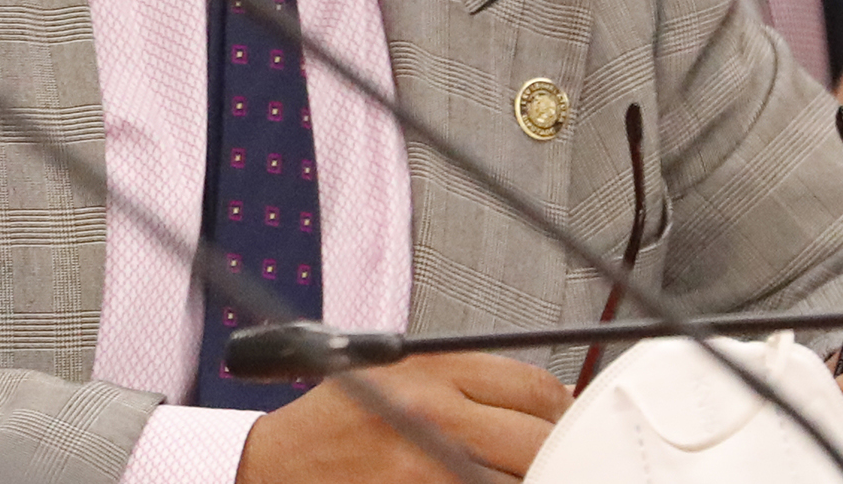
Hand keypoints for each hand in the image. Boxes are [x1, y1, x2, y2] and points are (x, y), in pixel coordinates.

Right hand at [236, 353, 568, 483]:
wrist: (277, 467)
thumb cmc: (336, 422)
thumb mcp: (396, 371)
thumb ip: (467, 379)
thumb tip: (549, 400)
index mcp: (430, 369)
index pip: (535, 388)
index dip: (562, 412)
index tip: (565, 427)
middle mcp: (432, 416)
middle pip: (538, 441)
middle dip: (556, 456)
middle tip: (555, 464)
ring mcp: (424, 470)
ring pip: (520, 481)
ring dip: (528, 481)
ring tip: (522, 478)